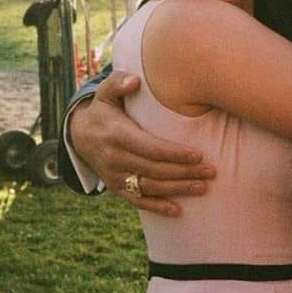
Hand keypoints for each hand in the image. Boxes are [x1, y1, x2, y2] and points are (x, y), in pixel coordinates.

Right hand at [69, 70, 214, 215]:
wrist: (80, 135)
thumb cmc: (104, 109)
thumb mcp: (105, 92)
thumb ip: (118, 82)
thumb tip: (135, 82)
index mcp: (117, 135)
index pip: (149, 148)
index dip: (174, 153)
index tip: (198, 155)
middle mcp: (115, 159)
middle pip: (155, 169)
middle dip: (184, 171)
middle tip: (211, 171)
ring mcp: (115, 177)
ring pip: (150, 187)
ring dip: (178, 189)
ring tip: (203, 187)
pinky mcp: (116, 188)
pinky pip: (138, 201)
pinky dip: (157, 207)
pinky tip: (178, 211)